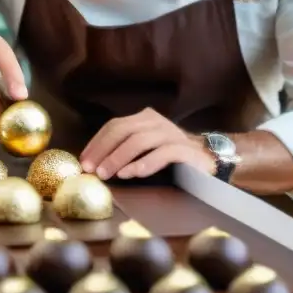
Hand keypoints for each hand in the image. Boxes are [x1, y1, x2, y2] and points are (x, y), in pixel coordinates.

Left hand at [79, 108, 215, 179]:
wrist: (209, 161)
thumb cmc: (170, 159)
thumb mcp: (145, 149)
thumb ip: (124, 150)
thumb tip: (94, 163)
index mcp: (145, 118)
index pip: (114, 125)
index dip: (97, 142)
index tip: (84, 161)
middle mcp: (157, 122)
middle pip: (124, 130)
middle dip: (104, 149)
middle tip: (91, 168)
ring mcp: (172, 134)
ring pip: (140, 141)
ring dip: (119, 158)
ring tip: (106, 174)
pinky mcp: (185, 150)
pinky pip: (162, 154)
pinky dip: (144, 164)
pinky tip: (131, 174)